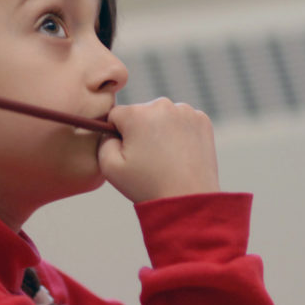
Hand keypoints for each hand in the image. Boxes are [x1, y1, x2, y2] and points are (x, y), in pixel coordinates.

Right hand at [98, 98, 219, 202]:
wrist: (188, 199)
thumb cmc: (147, 185)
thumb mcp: (109, 167)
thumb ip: (102, 141)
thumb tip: (111, 131)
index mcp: (137, 114)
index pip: (116, 115)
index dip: (117, 135)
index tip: (129, 154)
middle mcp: (162, 105)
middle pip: (141, 113)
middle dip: (140, 131)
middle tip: (148, 159)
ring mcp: (186, 111)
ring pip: (162, 116)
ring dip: (160, 131)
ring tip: (165, 158)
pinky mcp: (202, 120)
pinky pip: (182, 121)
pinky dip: (180, 133)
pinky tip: (180, 154)